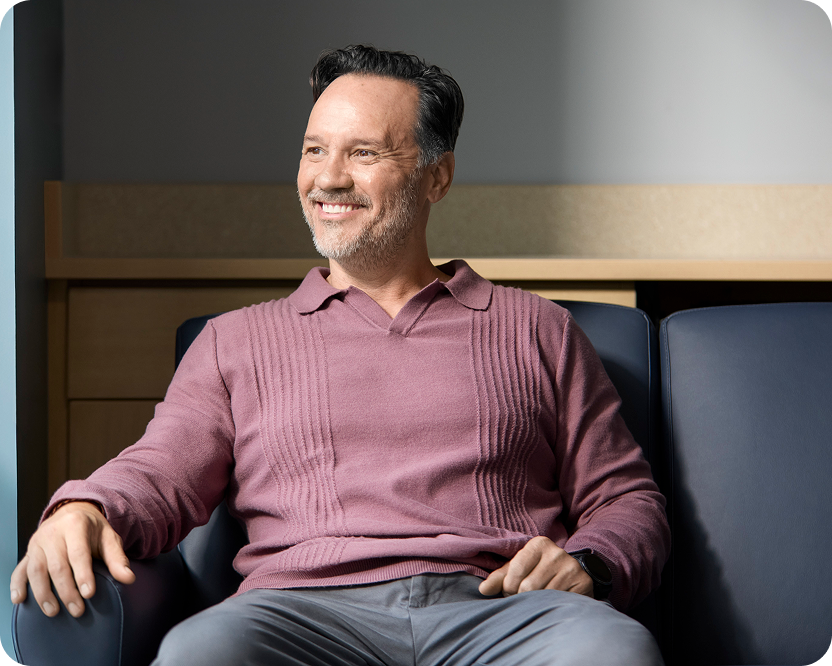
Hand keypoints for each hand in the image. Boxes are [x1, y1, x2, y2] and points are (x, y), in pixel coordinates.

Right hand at [10, 501, 134, 617]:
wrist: (72, 512)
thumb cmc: (92, 529)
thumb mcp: (108, 538)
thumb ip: (117, 559)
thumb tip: (129, 579)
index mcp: (75, 525)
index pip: (78, 553)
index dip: (83, 575)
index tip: (89, 594)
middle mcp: (52, 533)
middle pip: (57, 565)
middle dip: (66, 590)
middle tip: (77, 610)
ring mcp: (37, 543)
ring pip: (36, 570)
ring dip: (43, 593)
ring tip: (54, 611)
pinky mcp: (28, 553)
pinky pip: (19, 570)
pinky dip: (17, 585)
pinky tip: (19, 600)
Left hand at [478, 536, 592, 597]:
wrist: (574, 576)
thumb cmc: (539, 572)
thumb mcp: (519, 569)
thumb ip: (500, 577)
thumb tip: (483, 589)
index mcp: (538, 544)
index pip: (515, 570)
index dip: (509, 586)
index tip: (512, 590)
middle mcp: (556, 552)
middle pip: (528, 586)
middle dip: (521, 597)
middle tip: (525, 599)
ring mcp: (571, 567)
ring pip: (543, 596)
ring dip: (536, 604)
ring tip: (538, 601)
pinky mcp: (582, 583)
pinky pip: (558, 602)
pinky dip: (551, 607)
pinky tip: (551, 603)